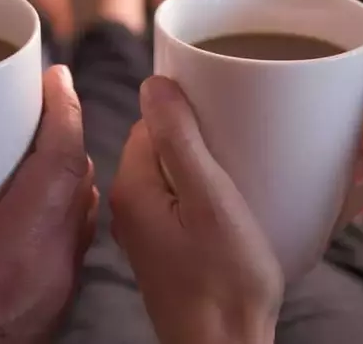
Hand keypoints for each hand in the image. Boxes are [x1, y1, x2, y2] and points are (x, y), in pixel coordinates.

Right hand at [0, 66, 96, 343]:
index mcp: (10, 261)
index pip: (60, 169)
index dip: (64, 115)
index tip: (56, 77)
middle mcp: (48, 273)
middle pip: (77, 180)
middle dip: (63, 130)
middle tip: (33, 96)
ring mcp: (56, 288)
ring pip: (80, 205)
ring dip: (63, 163)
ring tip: (28, 131)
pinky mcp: (50, 298)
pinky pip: (70, 231)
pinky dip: (57, 195)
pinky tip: (22, 186)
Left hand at [110, 76, 282, 343]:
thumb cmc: (225, 279)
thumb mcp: (210, 199)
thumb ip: (180, 140)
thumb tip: (153, 84)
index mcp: (132, 188)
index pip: (148, 124)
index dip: (185, 113)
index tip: (220, 116)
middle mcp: (128, 207)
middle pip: (156, 146)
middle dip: (193, 137)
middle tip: (234, 146)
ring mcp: (143, 230)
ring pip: (168, 174)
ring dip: (198, 165)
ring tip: (234, 175)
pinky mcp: (162, 248)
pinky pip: (175, 202)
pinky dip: (198, 194)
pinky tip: (225, 206)